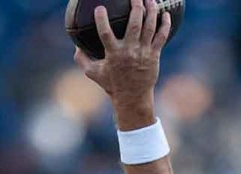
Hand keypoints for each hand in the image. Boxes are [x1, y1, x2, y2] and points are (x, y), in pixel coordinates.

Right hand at [75, 0, 172, 129]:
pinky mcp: (154, 55)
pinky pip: (161, 37)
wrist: (132, 97)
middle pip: (134, 25)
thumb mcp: (93, 73)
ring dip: (151, 11)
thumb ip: (82, 59)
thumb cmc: (111, 84)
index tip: (99, 7)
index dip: (102, 20)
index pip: (105, 34)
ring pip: (149, 27)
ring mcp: (143, 53)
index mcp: (113, 54)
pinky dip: (165, 25)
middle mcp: (129, 51)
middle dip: (136, 7)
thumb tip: (75, 45)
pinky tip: (166, 14)